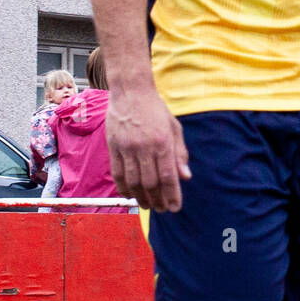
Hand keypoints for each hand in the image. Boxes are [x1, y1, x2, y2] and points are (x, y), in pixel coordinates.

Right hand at [106, 87, 190, 211]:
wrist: (131, 91)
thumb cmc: (156, 110)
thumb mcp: (174, 128)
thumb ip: (180, 153)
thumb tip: (186, 177)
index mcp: (163, 142)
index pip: (168, 176)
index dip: (172, 195)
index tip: (175, 207)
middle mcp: (144, 147)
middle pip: (151, 183)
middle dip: (157, 200)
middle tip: (161, 209)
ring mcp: (127, 147)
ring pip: (133, 181)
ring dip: (140, 197)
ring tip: (146, 205)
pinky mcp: (113, 146)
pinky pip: (118, 173)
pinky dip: (124, 187)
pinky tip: (130, 194)